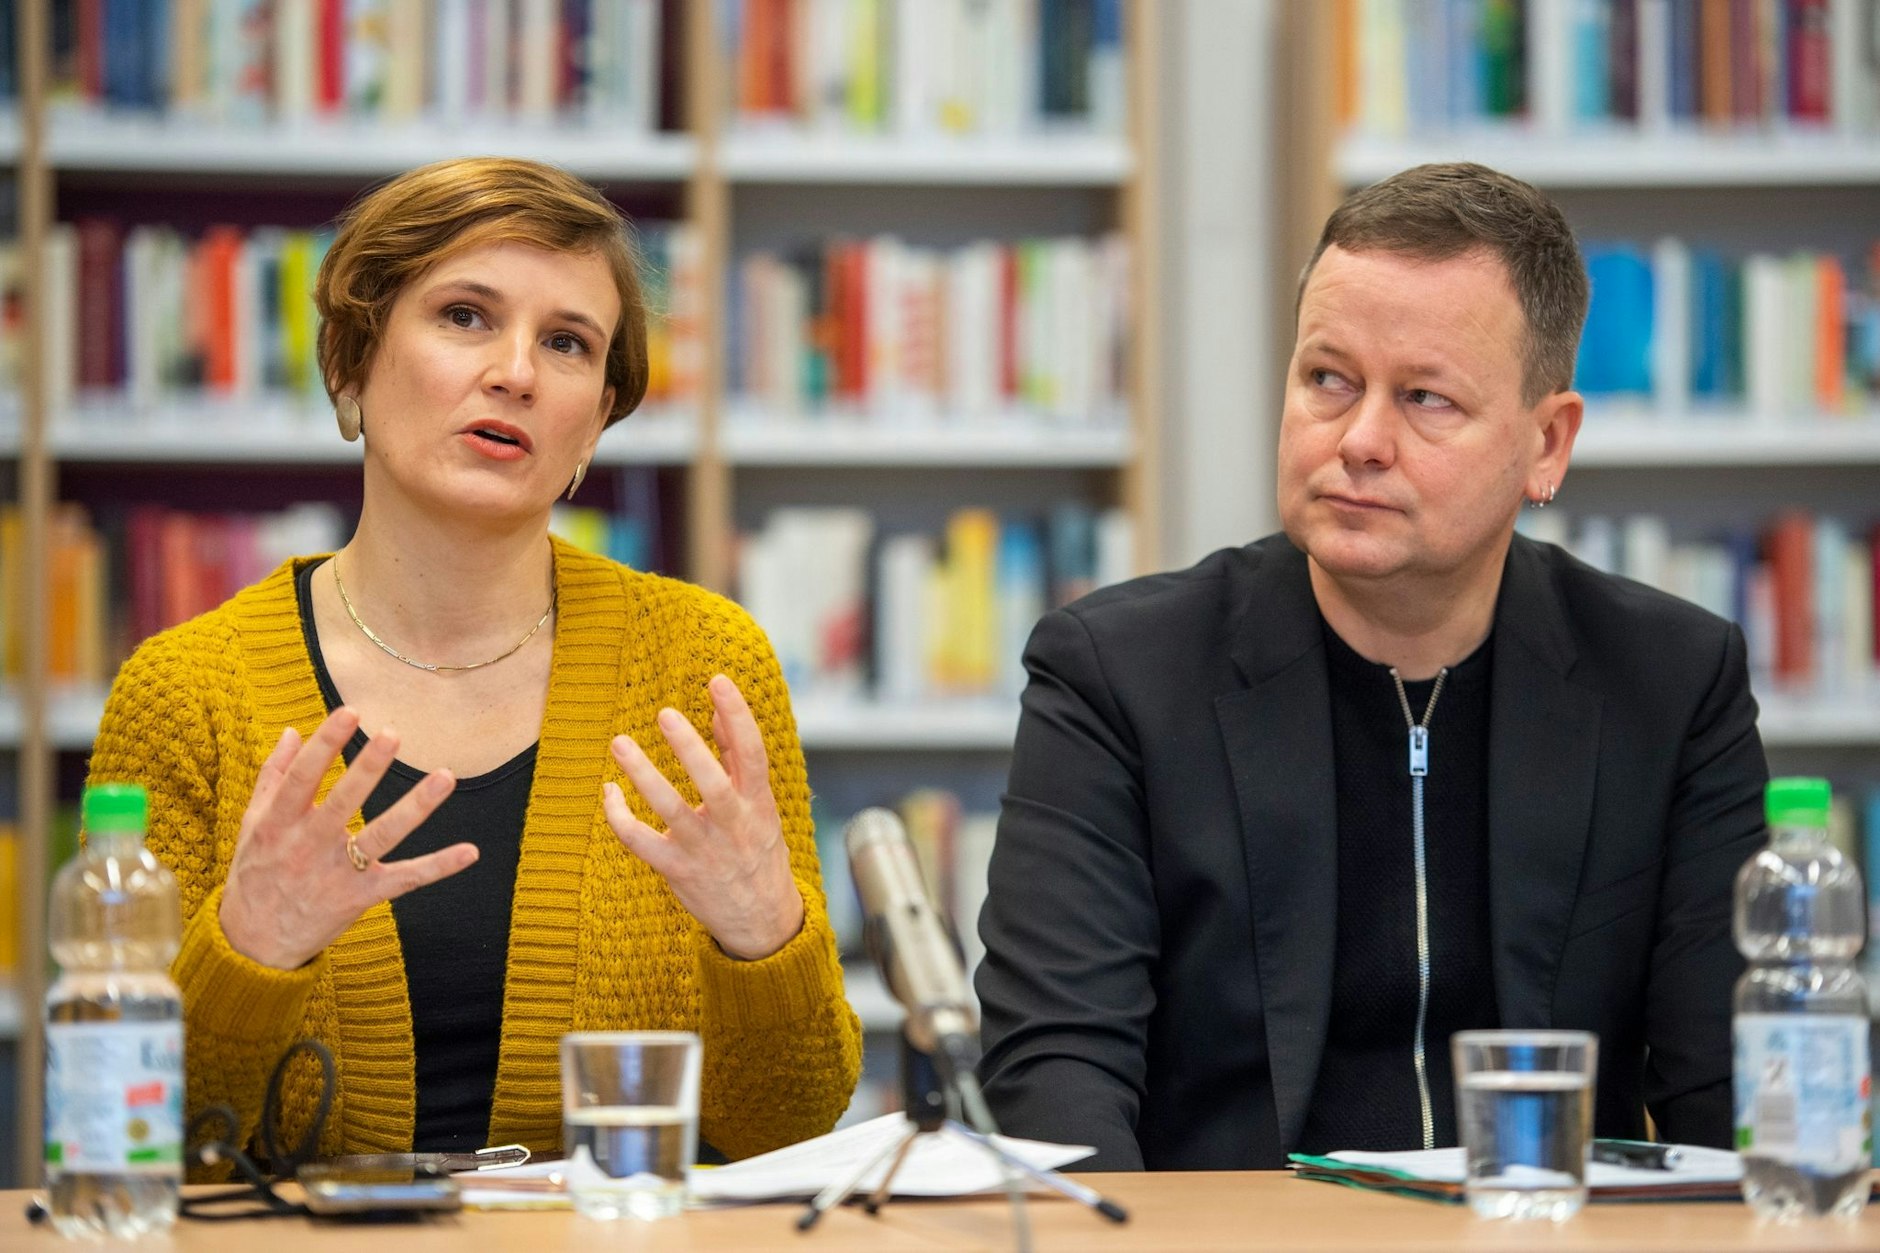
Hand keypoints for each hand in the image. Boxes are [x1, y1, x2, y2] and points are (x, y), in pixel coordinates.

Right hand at [219, 707, 476, 969]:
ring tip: (446, 776)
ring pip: (381, 836)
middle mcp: (308, 846)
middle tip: (393, 734)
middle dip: (368, 768)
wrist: (253, 945)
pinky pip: (404, 880)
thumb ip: (273, 776)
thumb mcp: (252, 824)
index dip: (324, 744)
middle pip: (343, 802)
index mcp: (278, 823)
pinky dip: (438, 867)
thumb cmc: (255, 873)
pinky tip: (469, 851)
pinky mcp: (360, 897)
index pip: (302, 777)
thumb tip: (290, 731)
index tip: (348, 712)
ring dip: (415, 807)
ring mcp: (337, 873)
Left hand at [602, 674, 805, 959]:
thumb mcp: (760, 804)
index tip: (717, 681)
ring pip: (670, 810)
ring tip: (620, 743)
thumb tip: (719, 711)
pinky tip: (609, 791)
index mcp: (758, 803)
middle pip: (712, 783)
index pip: (753, 752)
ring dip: (643, 775)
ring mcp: (704, 849)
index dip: (737, 715)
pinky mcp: (677, 869)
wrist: (761, 919)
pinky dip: (620, 817)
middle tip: (665, 713)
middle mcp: (733, 824)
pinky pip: (641, 841)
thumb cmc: (756, 848)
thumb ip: (738, 759)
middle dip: (689, 748)